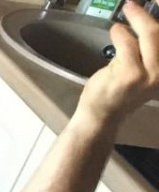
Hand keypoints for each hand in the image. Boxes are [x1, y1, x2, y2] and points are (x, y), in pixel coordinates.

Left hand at [79, 1, 158, 124]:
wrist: (102, 115)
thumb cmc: (122, 90)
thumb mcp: (145, 67)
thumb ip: (150, 48)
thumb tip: (149, 20)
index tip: (157, 1)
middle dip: (149, 13)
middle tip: (134, 3)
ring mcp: (150, 74)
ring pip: (150, 34)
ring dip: (137, 18)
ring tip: (128, 9)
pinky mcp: (131, 74)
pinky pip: (127, 43)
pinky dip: (121, 33)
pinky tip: (116, 30)